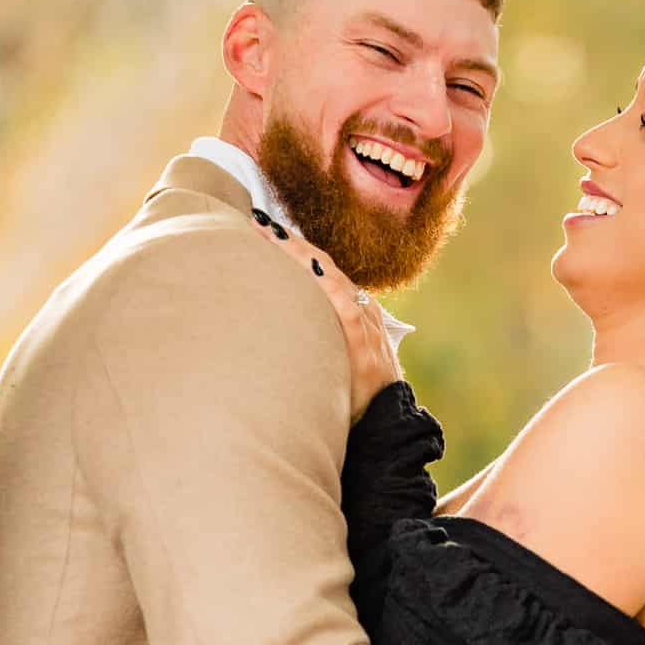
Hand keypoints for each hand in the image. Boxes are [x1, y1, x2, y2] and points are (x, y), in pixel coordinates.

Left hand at [253, 214, 401, 421]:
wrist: (385, 422)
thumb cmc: (352, 394)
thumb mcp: (332, 358)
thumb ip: (314, 338)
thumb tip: (276, 325)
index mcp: (351, 309)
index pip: (319, 270)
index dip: (294, 249)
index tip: (265, 231)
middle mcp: (360, 309)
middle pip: (322, 266)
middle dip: (291, 243)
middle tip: (259, 222)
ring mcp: (365, 324)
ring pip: (331, 278)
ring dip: (301, 254)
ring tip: (272, 235)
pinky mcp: (365, 343)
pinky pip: (347, 306)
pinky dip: (328, 285)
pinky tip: (310, 269)